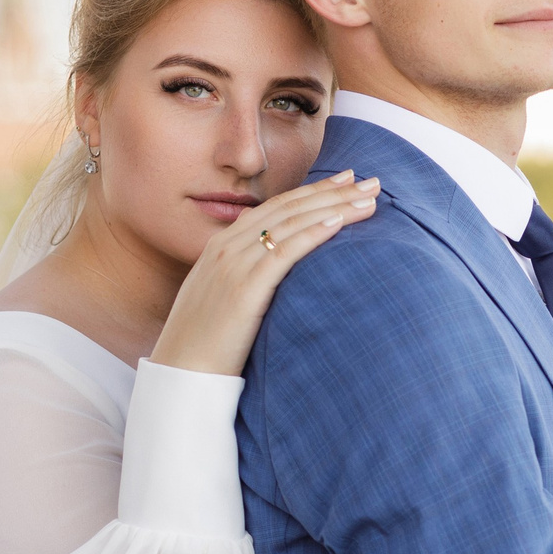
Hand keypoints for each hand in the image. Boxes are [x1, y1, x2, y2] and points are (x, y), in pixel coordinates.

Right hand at [150, 173, 377, 374]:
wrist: (181, 373)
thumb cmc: (207, 343)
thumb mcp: (224, 297)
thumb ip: (246, 275)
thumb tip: (278, 271)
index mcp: (221, 245)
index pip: (276, 207)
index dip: (313, 191)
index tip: (346, 180)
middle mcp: (226, 246)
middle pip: (289, 208)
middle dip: (333, 192)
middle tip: (372, 182)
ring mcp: (233, 264)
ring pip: (291, 224)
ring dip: (334, 207)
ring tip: (370, 199)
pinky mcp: (244, 288)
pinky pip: (284, 252)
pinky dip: (314, 233)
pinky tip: (340, 222)